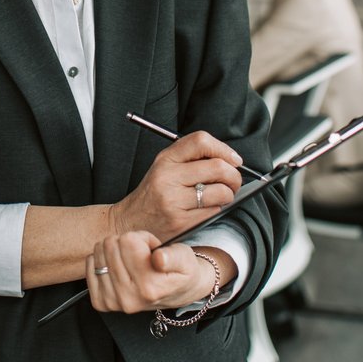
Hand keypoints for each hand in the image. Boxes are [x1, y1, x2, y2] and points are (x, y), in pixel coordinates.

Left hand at [86, 232, 213, 313]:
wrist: (177, 292)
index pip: (128, 241)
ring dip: (115, 250)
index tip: (152, 249)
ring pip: (99, 251)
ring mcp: (113, 302)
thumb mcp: (185, 259)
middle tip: (142, 255)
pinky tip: (118, 267)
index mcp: (149, 288)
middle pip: (111, 244)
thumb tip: (158, 258)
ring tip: (133, 261)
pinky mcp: (101, 302)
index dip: (142, 238)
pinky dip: (103, 259)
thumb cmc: (180, 272)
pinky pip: (90, 264)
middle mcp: (129, 299)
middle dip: (128, 243)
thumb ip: (173, 257)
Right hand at [107, 131, 243, 241]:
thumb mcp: (164, 167)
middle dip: (234, 176)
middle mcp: (168, 177)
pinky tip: (206, 210)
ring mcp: (174, 200)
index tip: (234, 160)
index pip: (201, 141)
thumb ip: (191, 159)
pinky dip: (217, 210)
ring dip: (228, 195)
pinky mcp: (180, 222)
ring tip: (220, 197)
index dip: (224, 149)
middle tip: (234, 182)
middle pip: (217, 167)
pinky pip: (214, 212)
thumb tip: (230, 159)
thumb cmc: (153, 194)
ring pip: (221, 192)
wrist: (128, 222)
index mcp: (165, 159)